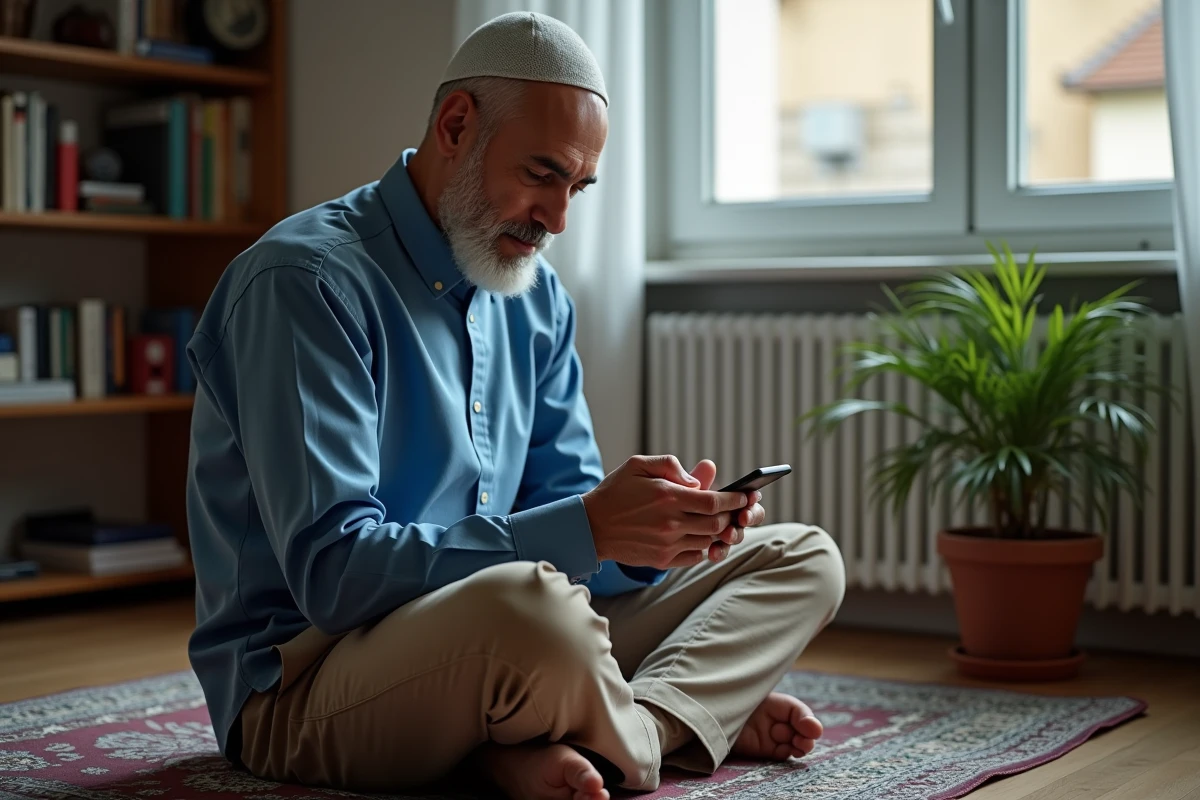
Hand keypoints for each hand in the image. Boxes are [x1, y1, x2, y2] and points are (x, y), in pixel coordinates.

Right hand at [581, 455, 749, 568]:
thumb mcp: (638, 465)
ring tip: (722, 522)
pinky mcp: (662, 560)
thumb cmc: (616, 491)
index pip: (714, 501)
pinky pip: (695, 555)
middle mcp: (670, 523)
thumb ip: (671, 465)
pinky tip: (700, 535)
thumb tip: (699, 481)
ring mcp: (667, 544)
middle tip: (736, 509)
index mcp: (667, 497)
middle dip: (731, 515)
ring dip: (720, 532)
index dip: (735, 499)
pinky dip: (704, 546)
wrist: (591, 526)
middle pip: (717, 523)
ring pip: (709, 541)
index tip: (745, 495)